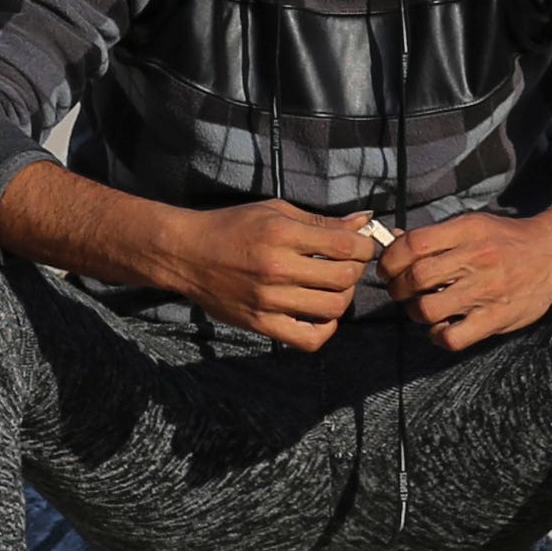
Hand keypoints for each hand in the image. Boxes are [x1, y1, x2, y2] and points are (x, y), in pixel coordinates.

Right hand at [148, 200, 381, 351]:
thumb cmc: (231, 227)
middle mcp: (278, 269)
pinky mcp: (261, 324)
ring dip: (343, 297)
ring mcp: (269, 300)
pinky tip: (322, 315)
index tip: (360, 246)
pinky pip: (308, 339)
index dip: (364, 246)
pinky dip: (325, 330)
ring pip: (332, 308)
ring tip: (333, 286)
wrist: (187, 254)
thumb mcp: (276, 212)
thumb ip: (322, 220)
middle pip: (344, 277)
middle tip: (347, 264)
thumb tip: (364, 221)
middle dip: (356, 269)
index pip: (346, 246)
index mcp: (283, 235)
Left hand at [385, 204, 551, 352]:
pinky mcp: (497, 318)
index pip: (413, 244)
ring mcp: (487, 291)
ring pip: (428, 309)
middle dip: (397, 288)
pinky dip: (438, 335)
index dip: (390, 259)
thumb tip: (392, 242)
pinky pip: (453, 337)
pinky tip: (441, 328)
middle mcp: (476, 258)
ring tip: (421, 308)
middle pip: (416, 277)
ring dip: (414, 312)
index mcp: (467, 231)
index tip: (387, 269)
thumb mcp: (473, 224)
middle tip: (399, 291)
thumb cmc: (507, 239)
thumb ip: (435, 236)